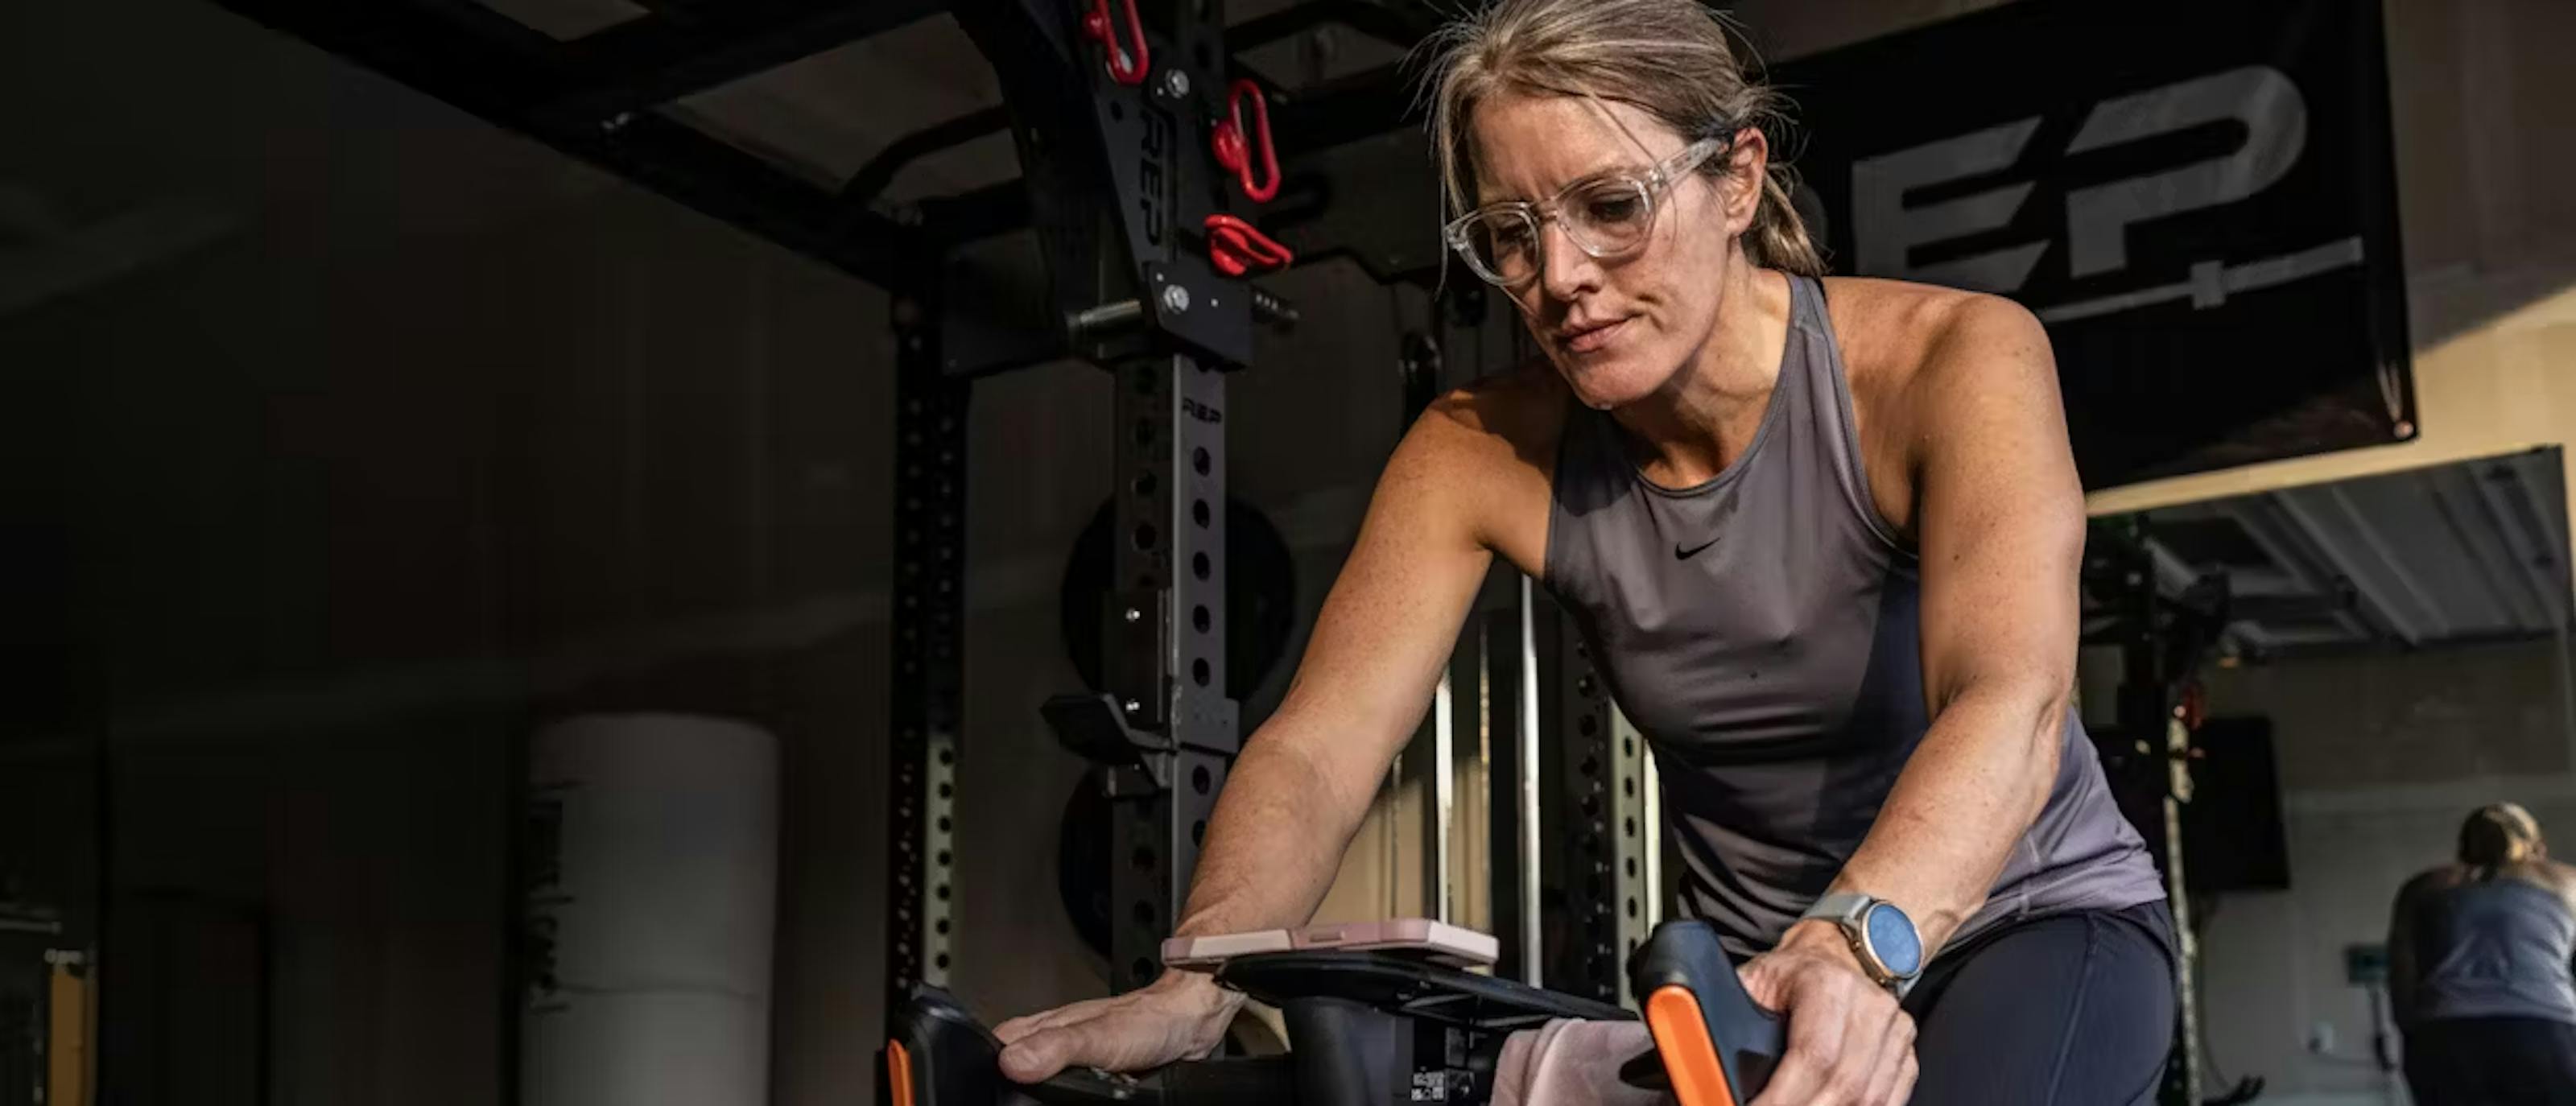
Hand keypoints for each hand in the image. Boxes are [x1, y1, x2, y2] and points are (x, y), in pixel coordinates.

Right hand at [995, 971, 1243, 1082]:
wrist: (1191, 1019)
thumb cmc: (1151, 1020)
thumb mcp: (1098, 1037)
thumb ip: (1057, 1047)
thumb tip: (1014, 1062)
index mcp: (1042, 1027)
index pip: (995, 1049)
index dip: (992, 1072)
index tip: (997, 1091)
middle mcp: (1052, 1038)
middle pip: (1014, 1069)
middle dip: (1019, 1086)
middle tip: (1030, 1096)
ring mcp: (1072, 1054)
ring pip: (1040, 1080)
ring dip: (1045, 1092)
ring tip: (1050, 1098)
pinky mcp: (1092, 1068)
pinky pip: (1067, 1087)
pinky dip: (1069, 1094)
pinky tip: (1077, 1097)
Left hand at [1741, 920, 1916, 1105]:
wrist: (1838, 953)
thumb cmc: (1790, 972)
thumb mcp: (1752, 980)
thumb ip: (1729, 1014)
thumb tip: (1705, 1058)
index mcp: (1827, 983)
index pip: (1813, 1056)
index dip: (1784, 1097)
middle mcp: (1870, 1006)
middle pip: (1844, 1085)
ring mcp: (1895, 1030)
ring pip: (1869, 1098)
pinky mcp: (1907, 1053)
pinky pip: (1889, 1099)